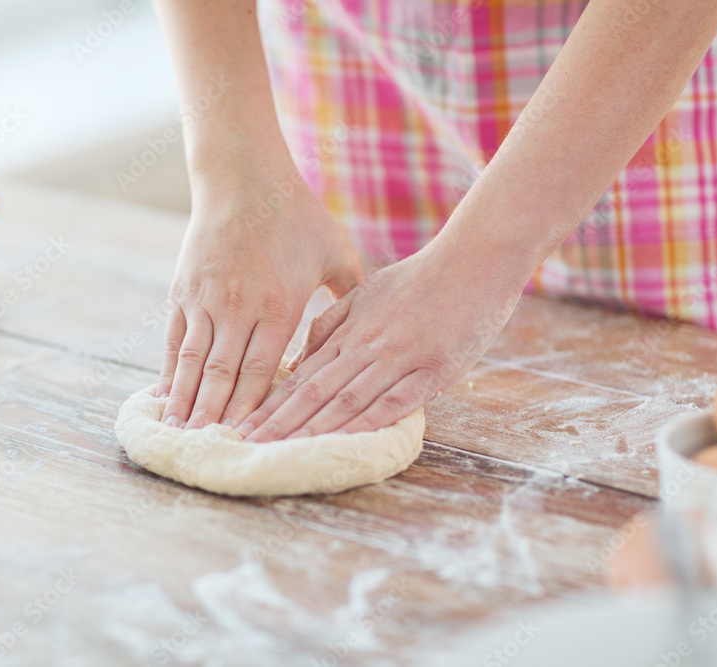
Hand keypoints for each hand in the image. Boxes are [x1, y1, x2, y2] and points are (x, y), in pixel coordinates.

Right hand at [158, 172, 362, 429]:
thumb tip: (364, 334)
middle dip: (215, 417)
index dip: (254, 409)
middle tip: (206, 450)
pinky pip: (175, 340)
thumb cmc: (296, 215)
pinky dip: (170, 371)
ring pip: (193, 362)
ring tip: (179, 434)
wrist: (242, 177)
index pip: (263, 370)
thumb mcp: (336, 253)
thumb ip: (349, 297)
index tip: (248, 441)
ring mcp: (206, 299)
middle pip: (224, 375)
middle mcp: (238, 307)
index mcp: (279, 305)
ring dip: (187, 401)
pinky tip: (166, 395)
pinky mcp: (184, 290)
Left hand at [236, 240, 526, 440]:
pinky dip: (368, 423)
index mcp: (350, 331)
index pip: (301, 375)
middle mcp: (367, 346)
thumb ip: (333, 326)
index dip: (270, 402)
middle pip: (314, 390)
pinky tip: (344, 442)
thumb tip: (298, 360)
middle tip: (247, 446)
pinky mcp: (433, 370)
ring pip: (347, 399)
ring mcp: (399, 358)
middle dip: (279, 422)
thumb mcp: (367, 294)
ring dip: (313, 428)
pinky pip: (395, 401)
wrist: (474, 261)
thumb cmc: (420, 279)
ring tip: (282, 451)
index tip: (242, 425)